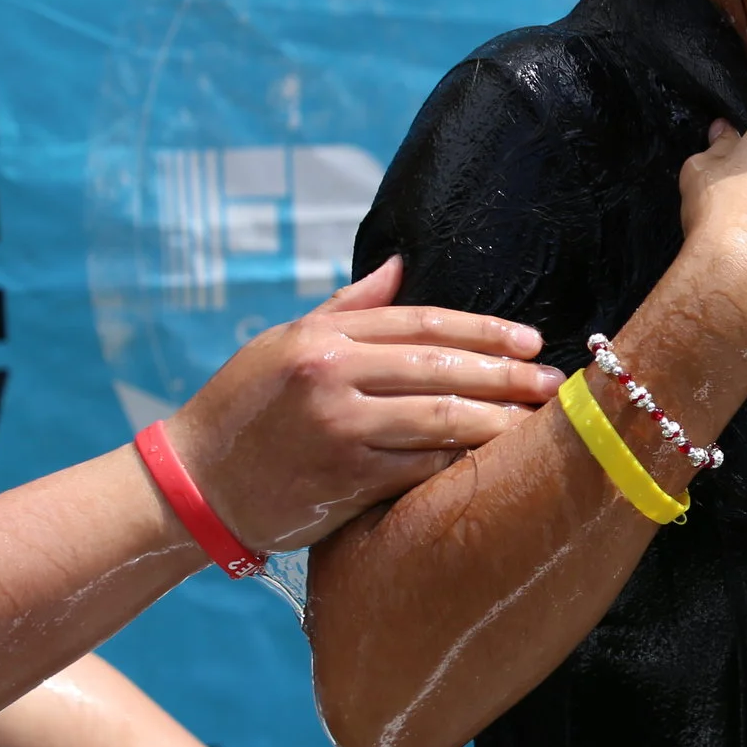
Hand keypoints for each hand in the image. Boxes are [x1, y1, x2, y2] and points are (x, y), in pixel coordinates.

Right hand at [165, 257, 562, 553]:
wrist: (195, 483)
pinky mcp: (346, 478)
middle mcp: (330, 374)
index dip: (484, 330)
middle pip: (442, 365)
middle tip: (552, 382)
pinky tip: (500, 460)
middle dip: (507, 374)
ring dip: (501, 419)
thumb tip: (402, 263)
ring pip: (443, 416)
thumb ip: (348, 307)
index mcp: (321, 335)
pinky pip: (424, 465)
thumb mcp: (284, 344)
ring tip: (539, 421)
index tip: (529, 340)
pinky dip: (466, 461)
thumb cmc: (247, 409)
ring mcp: (339, 426)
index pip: (423, 322)